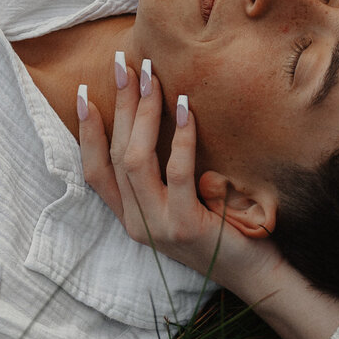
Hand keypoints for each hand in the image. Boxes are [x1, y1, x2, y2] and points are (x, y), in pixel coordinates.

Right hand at [79, 58, 270, 295]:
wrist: (254, 274)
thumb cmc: (224, 229)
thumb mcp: (185, 201)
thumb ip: (165, 175)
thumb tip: (162, 116)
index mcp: (132, 217)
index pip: (95, 171)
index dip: (87, 132)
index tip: (83, 93)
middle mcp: (137, 224)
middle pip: (116, 155)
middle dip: (119, 105)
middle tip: (126, 65)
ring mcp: (158, 227)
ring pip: (136, 160)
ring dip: (143, 113)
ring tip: (152, 78)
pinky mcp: (185, 227)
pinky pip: (178, 172)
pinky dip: (181, 137)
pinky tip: (186, 109)